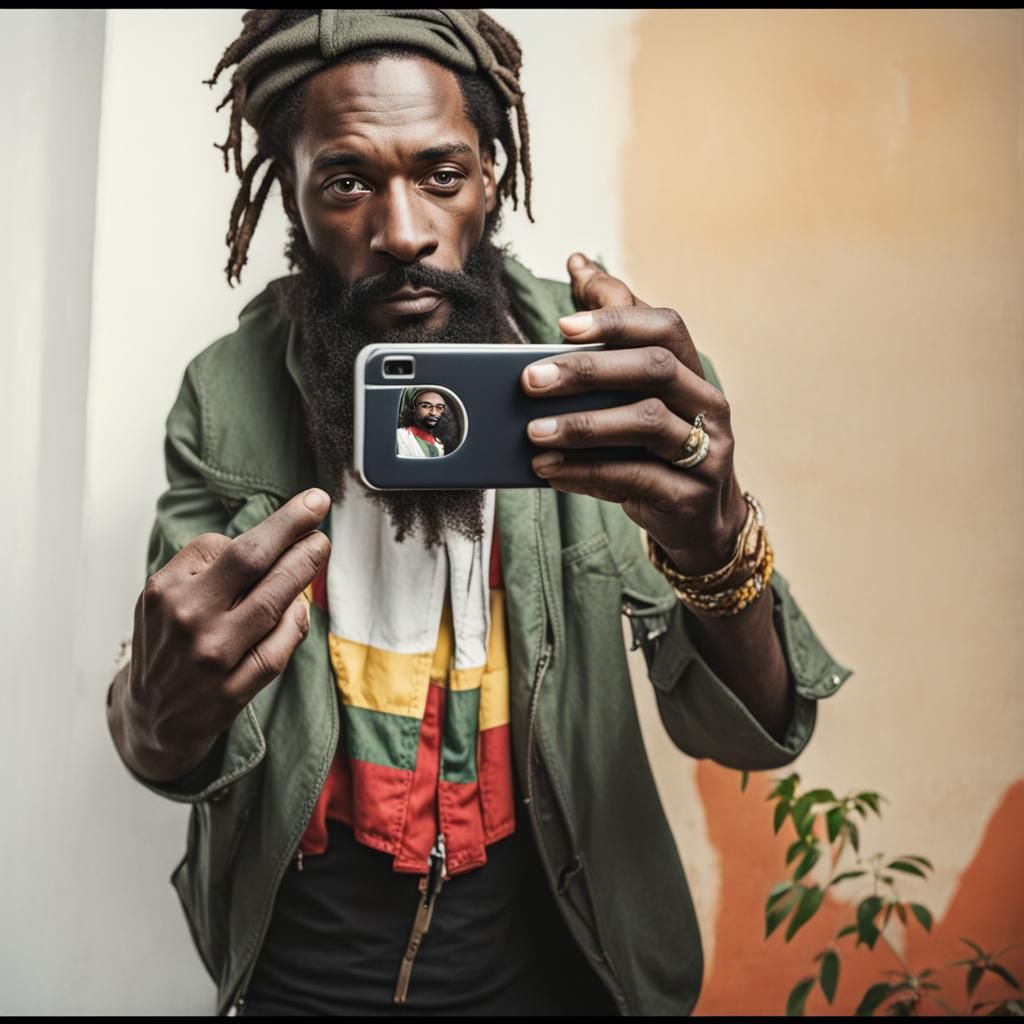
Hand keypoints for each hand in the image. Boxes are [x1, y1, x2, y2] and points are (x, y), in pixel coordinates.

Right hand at [124, 488, 331, 764]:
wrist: (150, 717)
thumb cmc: (168, 642)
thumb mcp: (162, 599)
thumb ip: (203, 568)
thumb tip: (267, 541)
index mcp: (165, 590)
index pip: (223, 546)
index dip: (268, 528)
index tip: (300, 509)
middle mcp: (186, 620)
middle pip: (250, 561)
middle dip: (291, 528)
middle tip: (319, 507)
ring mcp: (210, 657)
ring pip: (272, 602)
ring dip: (303, 568)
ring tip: (319, 546)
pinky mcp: (231, 692)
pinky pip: (278, 649)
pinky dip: (295, 623)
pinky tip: (302, 605)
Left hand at [521, 252, 747, 575]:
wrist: (699, 519)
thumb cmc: (657, 443)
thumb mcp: (638, 389)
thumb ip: (613, 328)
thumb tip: (578, 262)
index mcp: (691, 369)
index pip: (664, 326)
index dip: (615, 321)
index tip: (562, 324)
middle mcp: (707, 403)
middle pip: (653, 369)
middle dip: (588, 370)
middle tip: (530, 380)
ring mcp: (706, 450)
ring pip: (646, 423)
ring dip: (582, 426)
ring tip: (533, 433)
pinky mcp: (691, 495)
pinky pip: (636, 477)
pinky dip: (587, 473)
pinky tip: (550, 471)